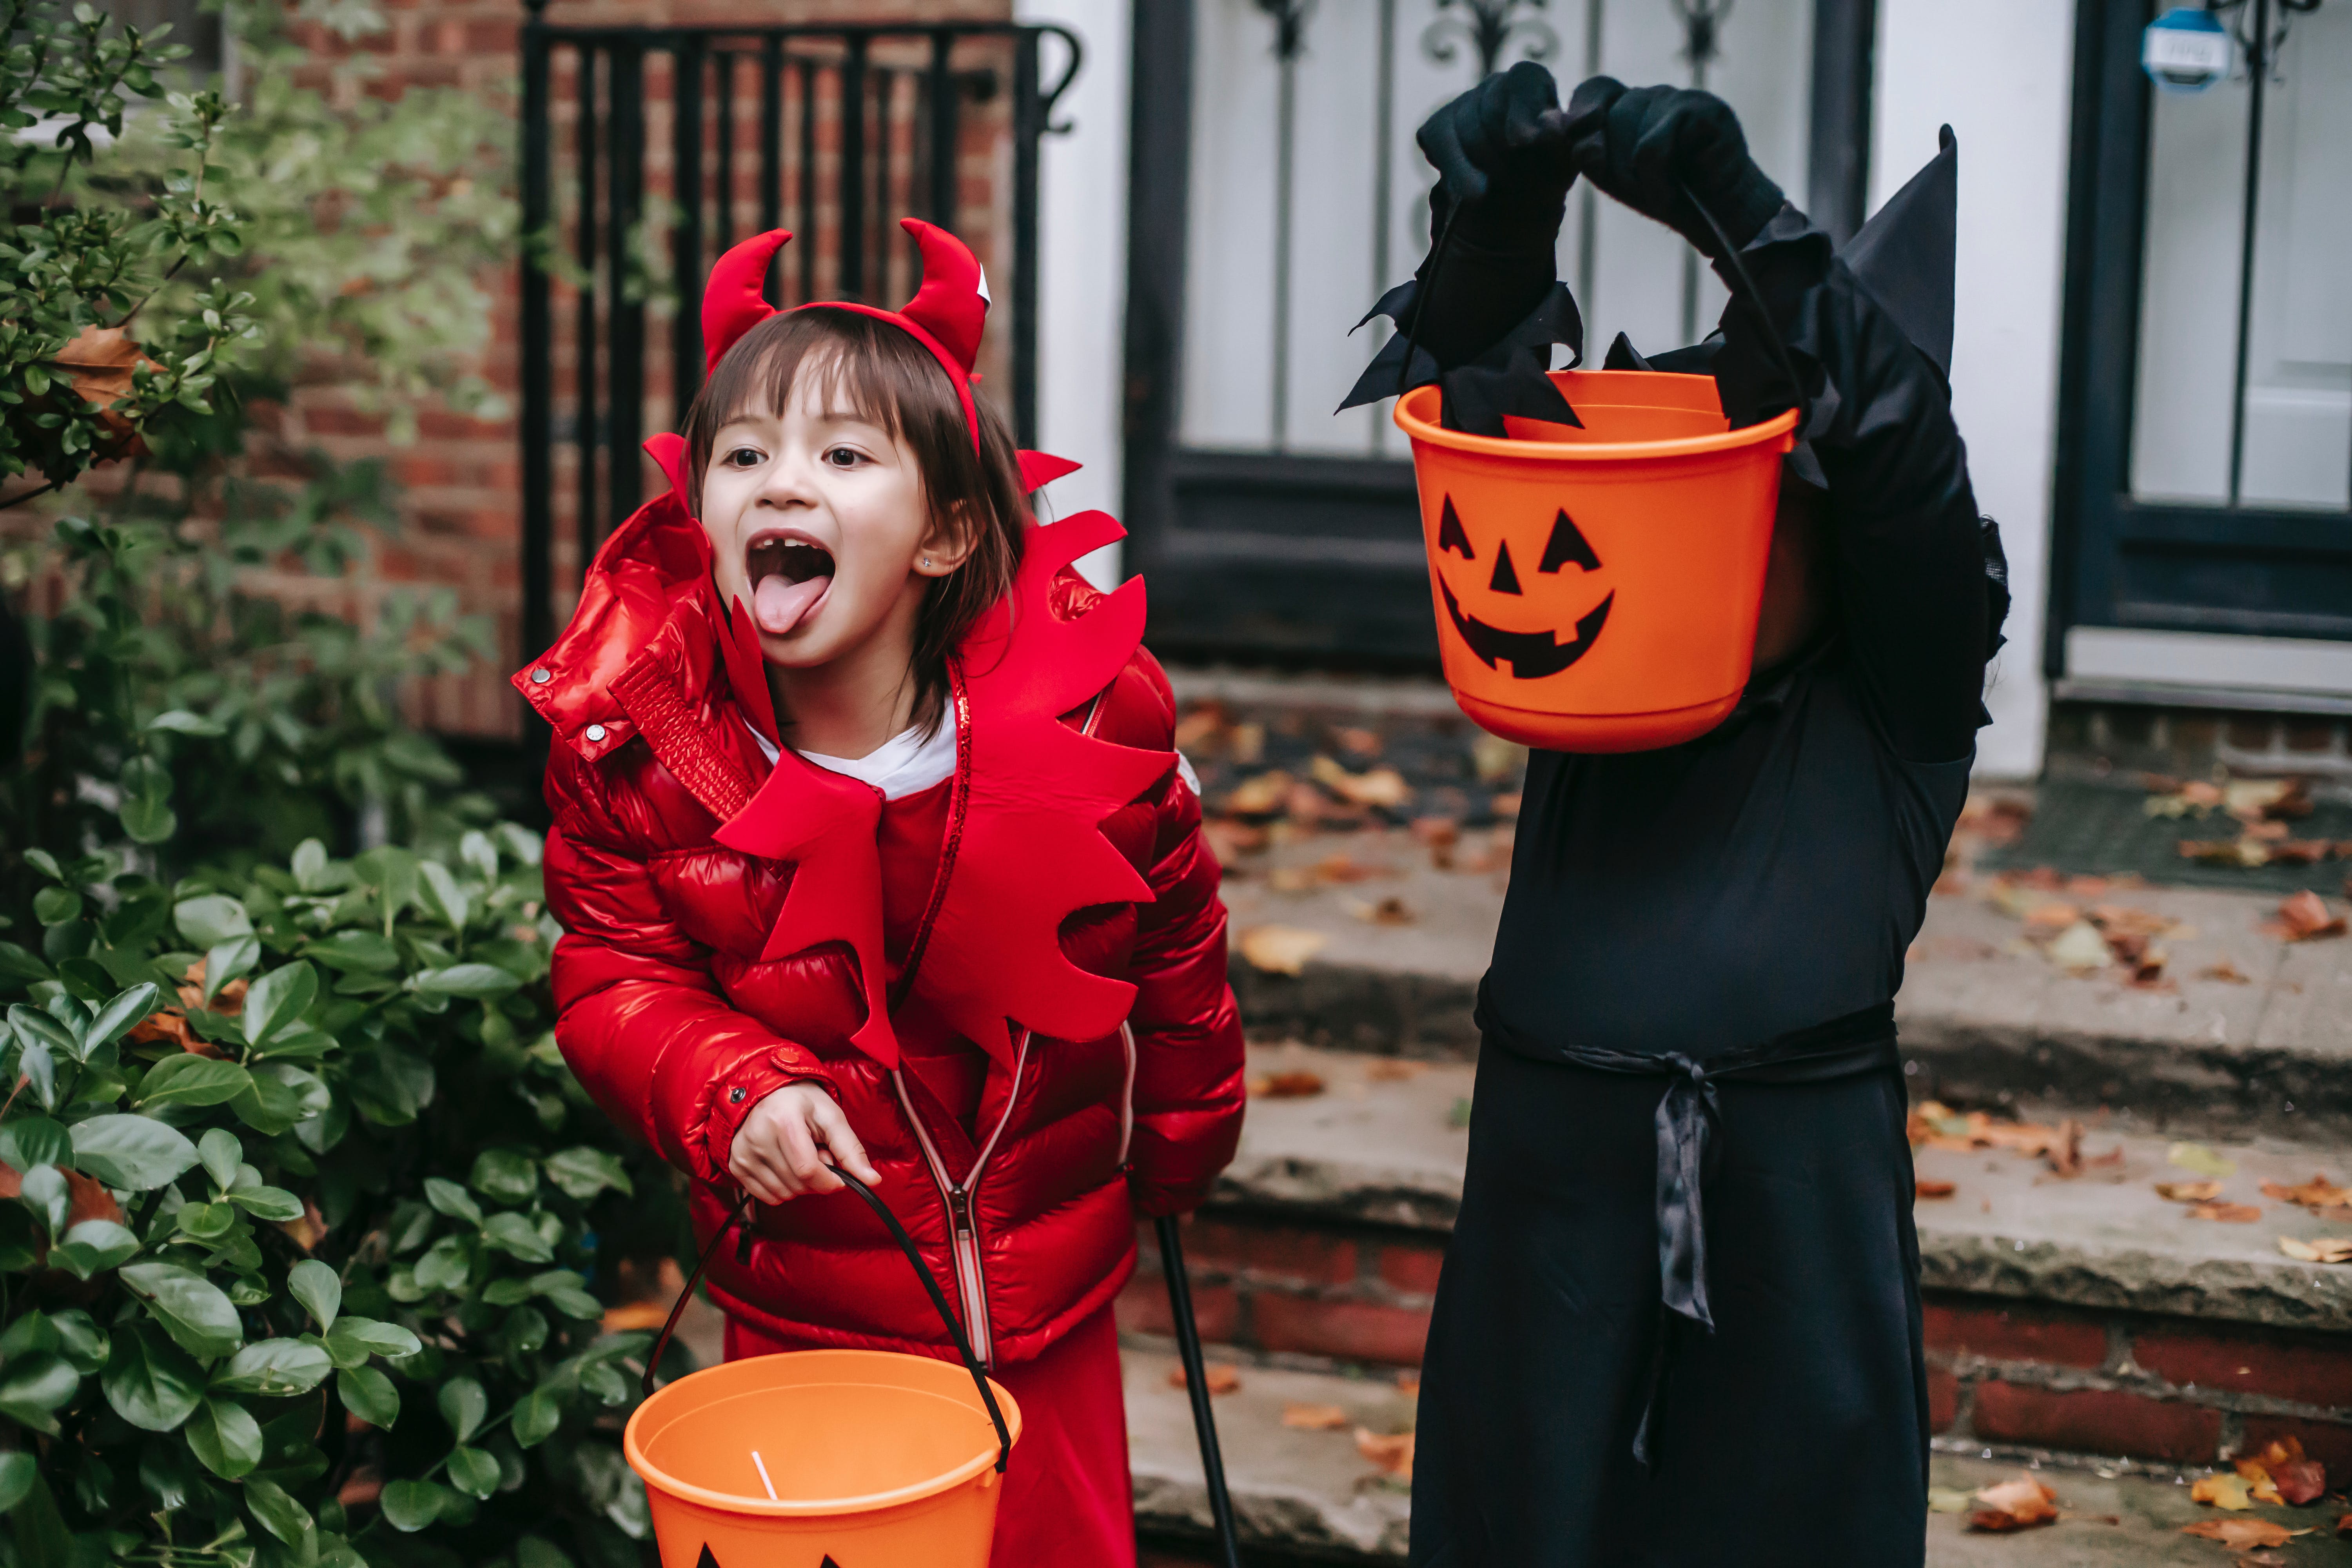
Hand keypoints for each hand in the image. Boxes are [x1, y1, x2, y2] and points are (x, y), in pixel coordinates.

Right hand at [728, 1082, 879, 1203]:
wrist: (765, 1091)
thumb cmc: (802, 1102)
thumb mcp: (832, 1117)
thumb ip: (852, 1150)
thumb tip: (873, 1181)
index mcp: (783, 1121)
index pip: (808, 1170)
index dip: (830, 1181)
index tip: (838, 1176)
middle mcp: (757, 1138)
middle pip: (797, 1185)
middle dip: (817, 1179)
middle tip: (815, 1153)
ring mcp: (743, 1153)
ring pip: (783, 1194)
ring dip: (800, 1184)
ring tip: (798, 1156)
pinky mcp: (736, 1165)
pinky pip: (767, 1196)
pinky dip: (783, 1188)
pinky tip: (784, 1165)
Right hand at [1416, 60, 1575, 249]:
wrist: (1516, 196)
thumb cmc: (1545, 172)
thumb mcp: (1562, 161)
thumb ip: (1559, 143)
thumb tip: (1547, 127)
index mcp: (1531, 82)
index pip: (1523, 81)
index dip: (1521, 110)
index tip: (1524, 141)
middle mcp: (1495, 84)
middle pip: (1492, 110)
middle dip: (1506, 152)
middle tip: (1520, 183)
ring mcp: (1463, 102)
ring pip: (1466, 130)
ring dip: (1484, 167)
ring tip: (1503, 190)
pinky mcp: (1437, 126)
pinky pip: (1439, 142)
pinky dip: (1458, 170)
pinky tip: (1474, 191)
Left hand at [1559, 77, 1784, 256]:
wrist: (1720, 215)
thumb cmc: (1668, 195)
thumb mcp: (1615, 176)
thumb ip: (1586, 151)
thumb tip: (1558, 124)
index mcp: (1630, 105)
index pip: (1594, 90)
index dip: (1582, 116)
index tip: (1585, 151)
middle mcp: (1653, 95)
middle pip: (1606, 117)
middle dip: (1614, 167)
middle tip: (1640, 191)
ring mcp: (1680, 98)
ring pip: (1628, 133)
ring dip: (1637, 180)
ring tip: (1662, 193)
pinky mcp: (1705, 111)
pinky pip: (1652, 149)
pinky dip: (1657, 182)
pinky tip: (1677, 191)